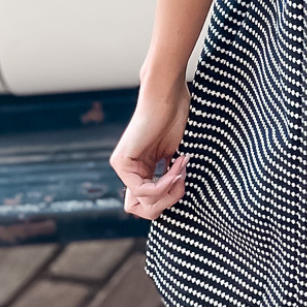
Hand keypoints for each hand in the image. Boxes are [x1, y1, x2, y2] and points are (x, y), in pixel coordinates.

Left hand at [110, 78, 191, 220]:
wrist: (167, 95)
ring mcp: (123, 168)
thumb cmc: (175, 118)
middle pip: (144, 210)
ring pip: (143, 205)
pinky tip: (177, 165)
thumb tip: (172, 202)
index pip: (150, 205)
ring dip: (169, 190)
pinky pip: (142, 190)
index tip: (184, 178)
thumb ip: (169, 177)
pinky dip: (164, 183)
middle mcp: (129, 172)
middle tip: (182, 180)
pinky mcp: (121, 163)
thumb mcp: (175, 156)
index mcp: (142, 171)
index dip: (170, 198)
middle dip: (168, 201)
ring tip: (181, 167)